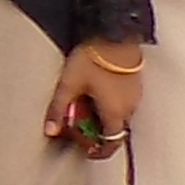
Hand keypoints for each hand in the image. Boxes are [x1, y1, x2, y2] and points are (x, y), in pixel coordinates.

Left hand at [48, 40, 144, 156]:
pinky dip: (111, 105)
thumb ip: (59, 109)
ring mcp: (135, 94)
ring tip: (84, 108)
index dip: (100, 151)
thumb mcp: (69, 84)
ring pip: (120, 116)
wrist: (114, 33)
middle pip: (116, 130)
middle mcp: (129, 107)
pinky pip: (124, 102)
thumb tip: (50, 130)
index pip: (112, 143)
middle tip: (80, 128)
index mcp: (115, 112)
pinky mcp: (135, 82)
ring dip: (104, 118)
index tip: (88, 151)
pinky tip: (96, 93)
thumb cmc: (94, 58)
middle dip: (99, 134)